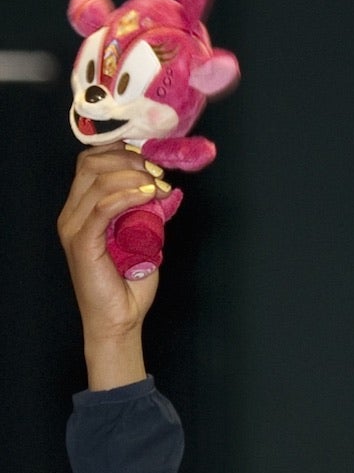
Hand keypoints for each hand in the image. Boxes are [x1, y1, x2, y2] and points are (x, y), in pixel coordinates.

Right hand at [57, 148, 167, 387]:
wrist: (120, 319)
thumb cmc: (130, 283)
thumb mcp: (143, 238)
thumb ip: (146, 212)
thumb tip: (163, 188)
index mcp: (82, 209)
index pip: (90, 163)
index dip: (120, 153)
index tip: (151, 160)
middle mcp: (72, 213)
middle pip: (90, 164)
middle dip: (128, 161)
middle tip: (157, 172)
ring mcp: (73, 226)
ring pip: (96, 182)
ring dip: (132, 177)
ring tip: (157, 185)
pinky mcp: (82, 241)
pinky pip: (102, 208)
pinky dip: (127, 196)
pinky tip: (147, 196)